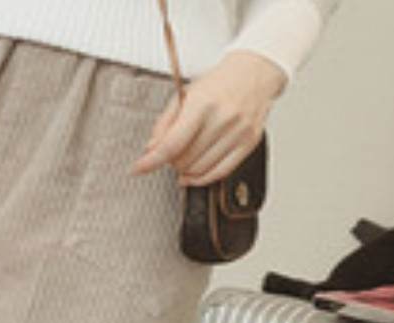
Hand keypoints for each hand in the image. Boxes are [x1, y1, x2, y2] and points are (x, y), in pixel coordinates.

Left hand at [130, 50, 285, 185]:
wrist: (255, 71)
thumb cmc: (219, 83)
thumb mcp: (185, 95)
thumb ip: (165, 124)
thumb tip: (151, 150)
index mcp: (203, 103)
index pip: (172, 144)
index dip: (151, 161)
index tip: (139, 168)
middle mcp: (223, 118)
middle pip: (185, 160)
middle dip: (171, 161)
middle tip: (171, 152)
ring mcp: (238, 132)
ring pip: (200, 170)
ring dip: (186, 170)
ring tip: (184, 158)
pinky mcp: (249, 143)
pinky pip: (221, 173)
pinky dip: (202, 178)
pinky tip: (193, 174)